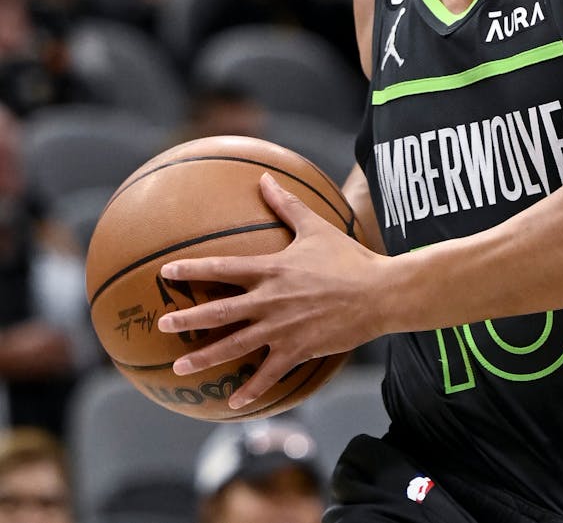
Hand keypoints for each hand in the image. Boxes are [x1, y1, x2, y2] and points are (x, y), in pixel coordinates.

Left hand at [157, 173, 388, 408]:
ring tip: (179, 369)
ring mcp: (283, 328)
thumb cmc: (349, 258)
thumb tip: (265, 178)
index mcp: (273, 269)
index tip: (165, 273)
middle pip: (219, 311)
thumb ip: (287, 205)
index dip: (192, 269)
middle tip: (161, 325)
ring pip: (235, 345)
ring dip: (205, 358)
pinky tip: (233, 403)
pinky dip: (250, 390)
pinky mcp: (299, 349)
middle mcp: (271, 300)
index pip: (223, 268)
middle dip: (187, 319)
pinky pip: (269, 374)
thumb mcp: (317, 227)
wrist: (381, 292)